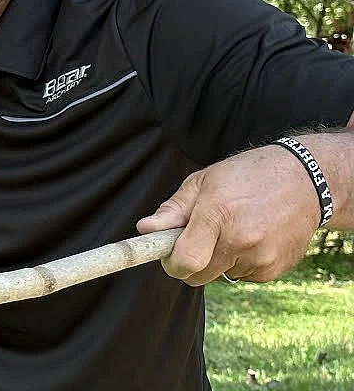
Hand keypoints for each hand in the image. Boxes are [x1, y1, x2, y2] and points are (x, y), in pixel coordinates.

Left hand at [136, 144, 319, 284]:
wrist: (306, 180)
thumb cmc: (247, 175)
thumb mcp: (203, 181)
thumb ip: (172, 210)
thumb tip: (144, 229)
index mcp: (218, 215)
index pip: (185, 261)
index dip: (171, 263)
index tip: (168, 255)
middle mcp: (242, 240)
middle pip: (198, 276)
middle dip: (190, 263)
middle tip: (195, 240)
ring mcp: (261, 257)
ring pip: (220, 276)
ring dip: (217, 261)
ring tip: (231, 230)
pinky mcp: (275, 269)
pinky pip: (243, 275)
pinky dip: (240, 263)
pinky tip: (252, 237)